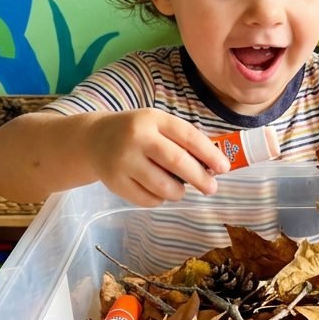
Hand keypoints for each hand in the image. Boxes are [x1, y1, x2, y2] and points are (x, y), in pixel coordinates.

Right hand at [88, 109, 230, 207]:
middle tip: (211, 188)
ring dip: (179, 192)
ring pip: (163, 186)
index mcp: (154, 119)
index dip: (209, 154)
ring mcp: (124, 160)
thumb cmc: (137, 133)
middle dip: (200, 178)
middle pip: (177, 162)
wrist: (94, 140)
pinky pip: (147, 199)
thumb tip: (214, 166)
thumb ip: (182, 141)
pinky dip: (159, 200)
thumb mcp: (157, 126)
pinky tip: (158, 192)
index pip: (188, 136)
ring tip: (180, 190)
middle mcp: (138, 137)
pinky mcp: (115, 182)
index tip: (224, 168)